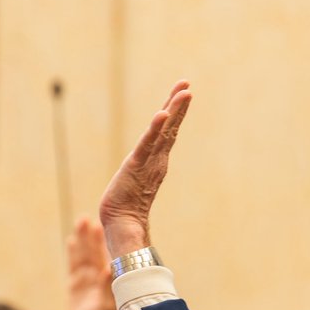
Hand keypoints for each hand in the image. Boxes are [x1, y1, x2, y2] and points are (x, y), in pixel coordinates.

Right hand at [67, 217, 114, 309]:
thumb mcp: (106, 304)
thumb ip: (106, 287)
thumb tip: (109, 269)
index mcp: (110, 277)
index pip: (108, 255)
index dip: (106, 241)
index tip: (106, 225)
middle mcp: (98, 273)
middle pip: (95, 250)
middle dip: (92, 235)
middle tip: (91, 218)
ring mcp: (86, 276)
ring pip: (84, 254)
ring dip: (82, 239)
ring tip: (82, 222)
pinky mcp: (74, 282)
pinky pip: (73, 265)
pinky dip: (73, 253)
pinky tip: (71, 240)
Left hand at [99, 81, 191, 256]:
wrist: (123, 224)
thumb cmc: (126, 207)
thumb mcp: (137, 181)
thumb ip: (143, 173)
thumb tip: (147, 170)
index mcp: (157, 160)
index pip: (168, 131)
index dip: (176, 112)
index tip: (183, 93)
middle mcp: (157, 158)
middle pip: (171, 126)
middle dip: (178, 105)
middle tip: (186, 85)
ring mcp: (149, 161)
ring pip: (164, 131)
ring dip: (174, 110)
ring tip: (183, 92)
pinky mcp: (137, 165)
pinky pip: (148, 143)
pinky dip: (155, 128)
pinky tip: (162, 113)